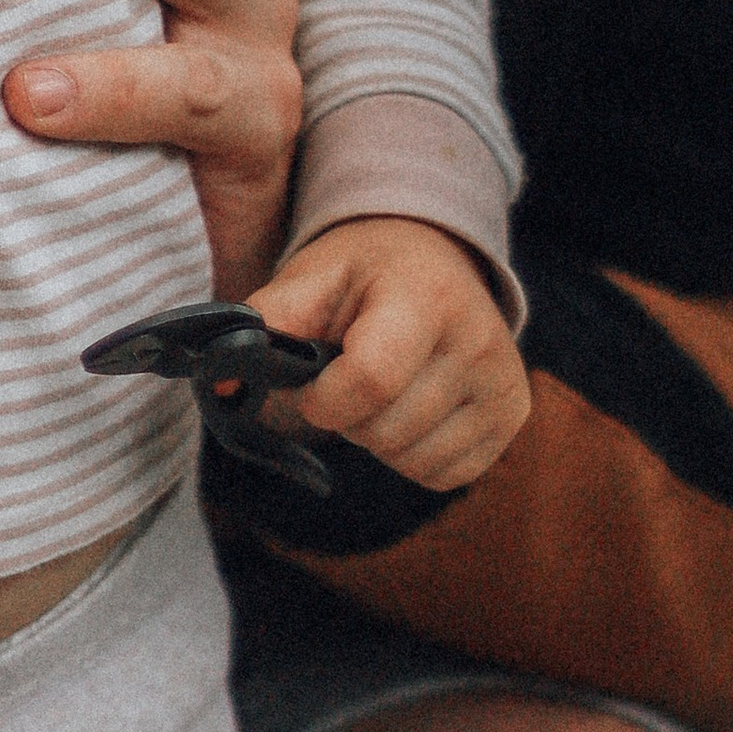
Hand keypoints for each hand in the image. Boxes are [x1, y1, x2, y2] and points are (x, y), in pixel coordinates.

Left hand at [248, 216, 527, 493]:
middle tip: (349, 373)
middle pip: (385, 430)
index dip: (325, 399)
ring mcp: (504, 381)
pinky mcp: (514, 415)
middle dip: (347, 417)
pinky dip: (411, 455)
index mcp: (424, 295)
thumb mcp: (308, 279)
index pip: (371, 380)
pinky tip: (411, 407)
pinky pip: (442, 474)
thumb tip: (218, 381)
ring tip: (383, 386)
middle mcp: (479, 338)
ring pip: (411, 459)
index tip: (314, 385)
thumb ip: (262, 327)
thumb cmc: (360, 273)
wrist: (433, 257)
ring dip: (378, 438)